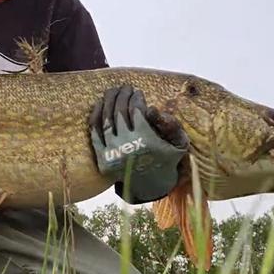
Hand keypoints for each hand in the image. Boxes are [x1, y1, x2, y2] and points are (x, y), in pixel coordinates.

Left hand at [90, 84, 188, 203]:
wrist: (151, 186)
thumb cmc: (167, 159)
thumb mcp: (179, 144)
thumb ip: (172, 125)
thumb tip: (153, 109)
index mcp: (146, 140)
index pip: (137, 111)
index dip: (136, 98)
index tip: (137, 92)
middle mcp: (128, 145)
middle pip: (120, 112)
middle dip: (122, 96)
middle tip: (124, 87)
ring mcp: (113, 152)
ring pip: (106, 120)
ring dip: (108, 101)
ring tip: (112, 91)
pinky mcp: (102, 158)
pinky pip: (95, 132)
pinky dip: (96, 116)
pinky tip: (100, 104)